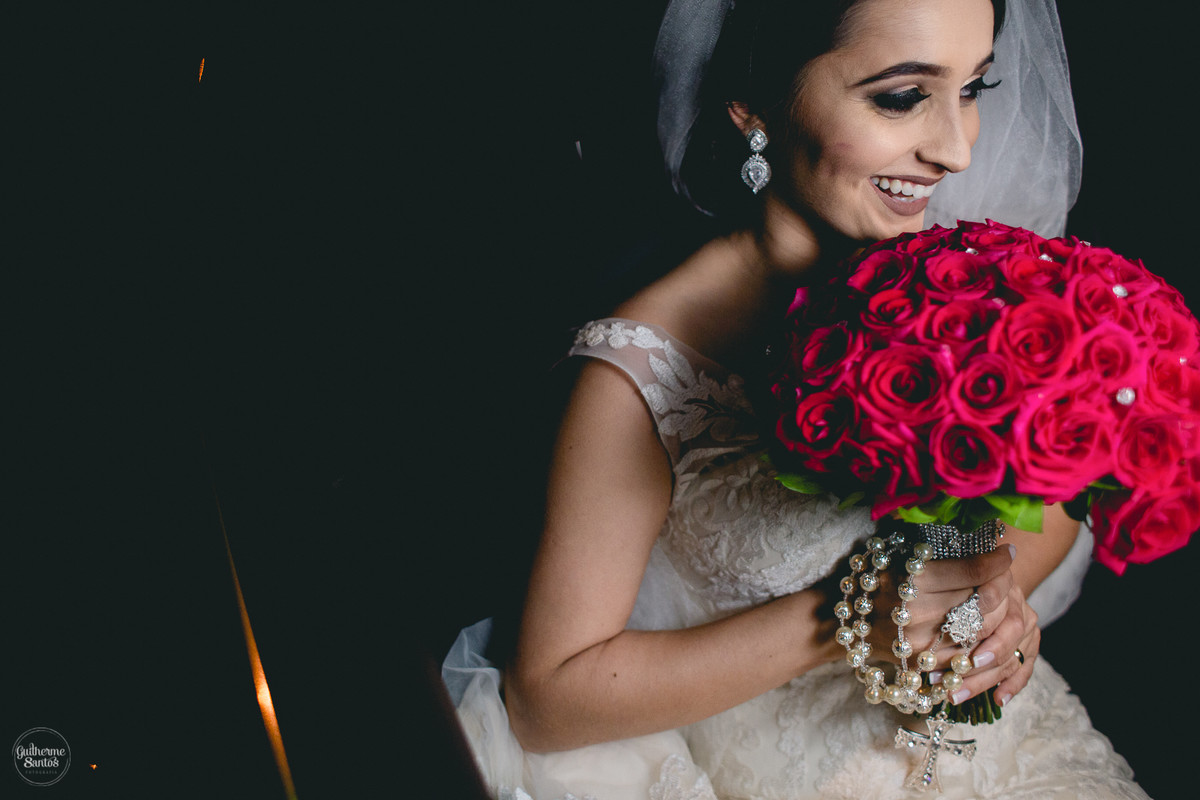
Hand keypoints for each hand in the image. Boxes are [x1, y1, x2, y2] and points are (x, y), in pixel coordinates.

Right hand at [866, 542, 1016, 672]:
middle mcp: (920, 613)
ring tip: (999, 597)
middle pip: (982, 601)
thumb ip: (934, 549)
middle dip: (1002, 585)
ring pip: (982, 629)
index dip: (997, 560)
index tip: (1006, 552)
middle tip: (1005, 574)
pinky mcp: (926, 663)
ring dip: (998, 612)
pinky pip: (969, 651)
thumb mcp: (896, 553)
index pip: (973, 571)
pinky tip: (986, 623)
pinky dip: (983, 637)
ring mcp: (924, 643)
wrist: (841, 620)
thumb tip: (979, 537)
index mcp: (912, 580)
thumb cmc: (870, 578)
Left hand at [933, 576, 1038, 707]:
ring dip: (983, 679)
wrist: (983, 581)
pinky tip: (998, 699)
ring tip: (955, 694)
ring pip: (1012, 656)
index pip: (994, 601)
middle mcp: (1015, 601)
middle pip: (1007, 633)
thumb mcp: (940, 579)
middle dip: (978, 660)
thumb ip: (943, 589)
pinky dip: (1012, 684)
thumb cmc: (950, 582)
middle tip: (951, 677)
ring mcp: (1026, 623)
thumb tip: (920, 615)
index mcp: (998, 581)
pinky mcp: (1029, 643)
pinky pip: (1025, 667)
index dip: (978, 622)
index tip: (955, 642)